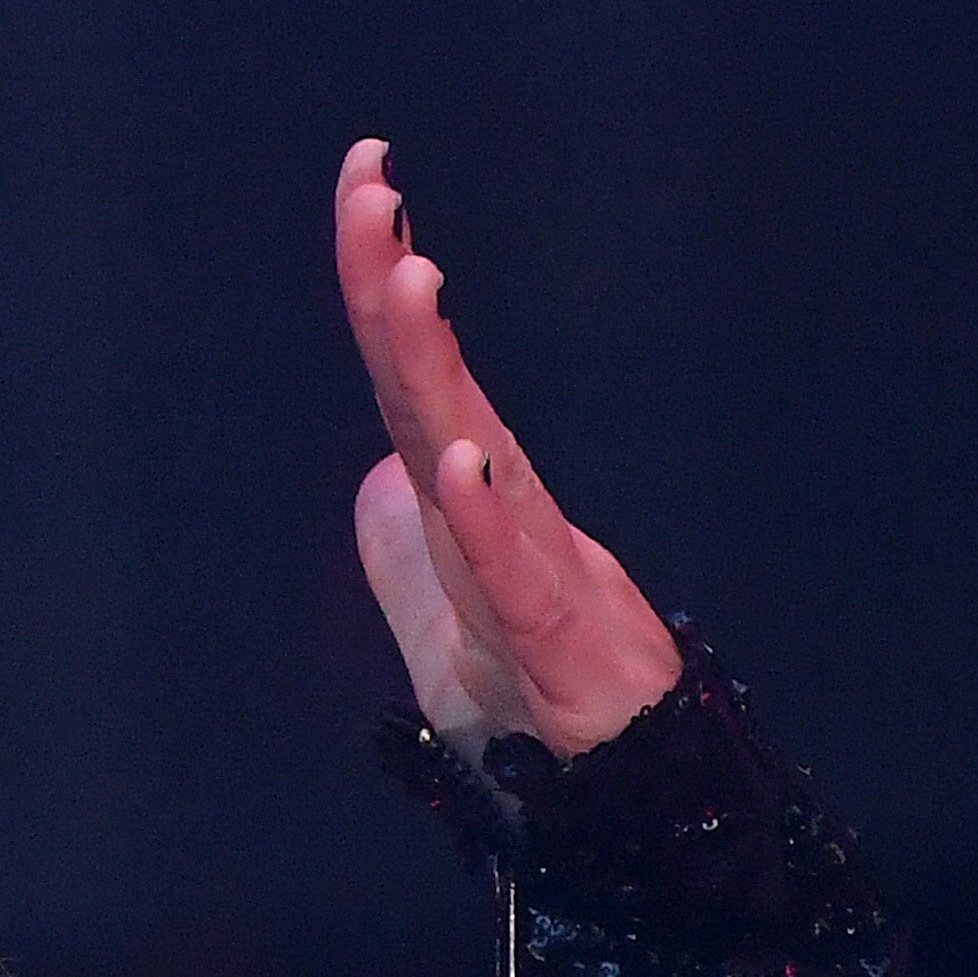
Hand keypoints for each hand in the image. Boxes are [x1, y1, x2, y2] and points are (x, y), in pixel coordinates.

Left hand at [333, 138, 683, 757]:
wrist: (614, 797)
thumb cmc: (531, 702)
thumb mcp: (440, 616)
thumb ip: (406, 545)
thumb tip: (380, 477)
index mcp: (462, 496)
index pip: (406, 372)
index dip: (375, 281)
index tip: (363, 179)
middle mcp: (497, 509)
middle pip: (429, 384)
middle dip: (391, 284)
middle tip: (371, 187)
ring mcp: (530, 564)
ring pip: (471, 450)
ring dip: (435, 363)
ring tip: (405, 276)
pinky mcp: (553, 636)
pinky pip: (511, 570)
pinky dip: (482, 516)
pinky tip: (456, 460)